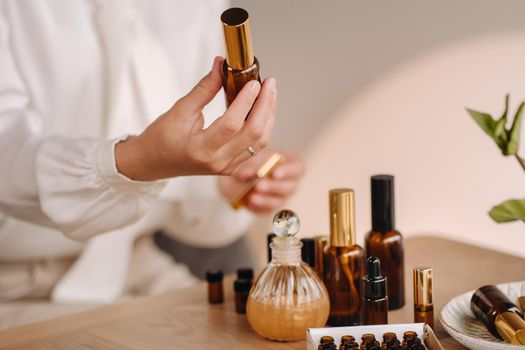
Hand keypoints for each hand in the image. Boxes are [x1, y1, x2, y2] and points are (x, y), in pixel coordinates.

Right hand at [115, 57, 276, 180]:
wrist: (155, 162)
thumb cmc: (162, 137)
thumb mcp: (180, 109)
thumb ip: (204, 89)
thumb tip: (221, 65)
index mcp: (201, 149)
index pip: (231, 124)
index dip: (246, 102)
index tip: (254, 83)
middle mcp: (217, 161)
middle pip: (254, 134)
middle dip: (266, 106)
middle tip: (270, 84)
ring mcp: (227, 167)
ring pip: (259, 142)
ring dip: (268, 117)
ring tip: (269, 94)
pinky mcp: (232, 167)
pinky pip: (255, 148)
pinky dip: (262, 128)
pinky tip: (262, 110)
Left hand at [218, 149, 304, 212]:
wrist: (238, 171)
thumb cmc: (250, 157)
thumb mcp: (250, 154)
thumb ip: (250, 161)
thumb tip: (249, 173)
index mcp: (290, 163)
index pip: (298, 168)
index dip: (289, 171)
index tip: (275, 173)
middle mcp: (289, 182)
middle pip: (289, 187)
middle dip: (274, 187)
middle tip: (259, 185)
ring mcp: (279, 197)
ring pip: (277, 202)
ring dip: (264, 200)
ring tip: (251, 197)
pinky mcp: (267, 208)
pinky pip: (264, 211)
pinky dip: (256, 208)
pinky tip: (247, 203)